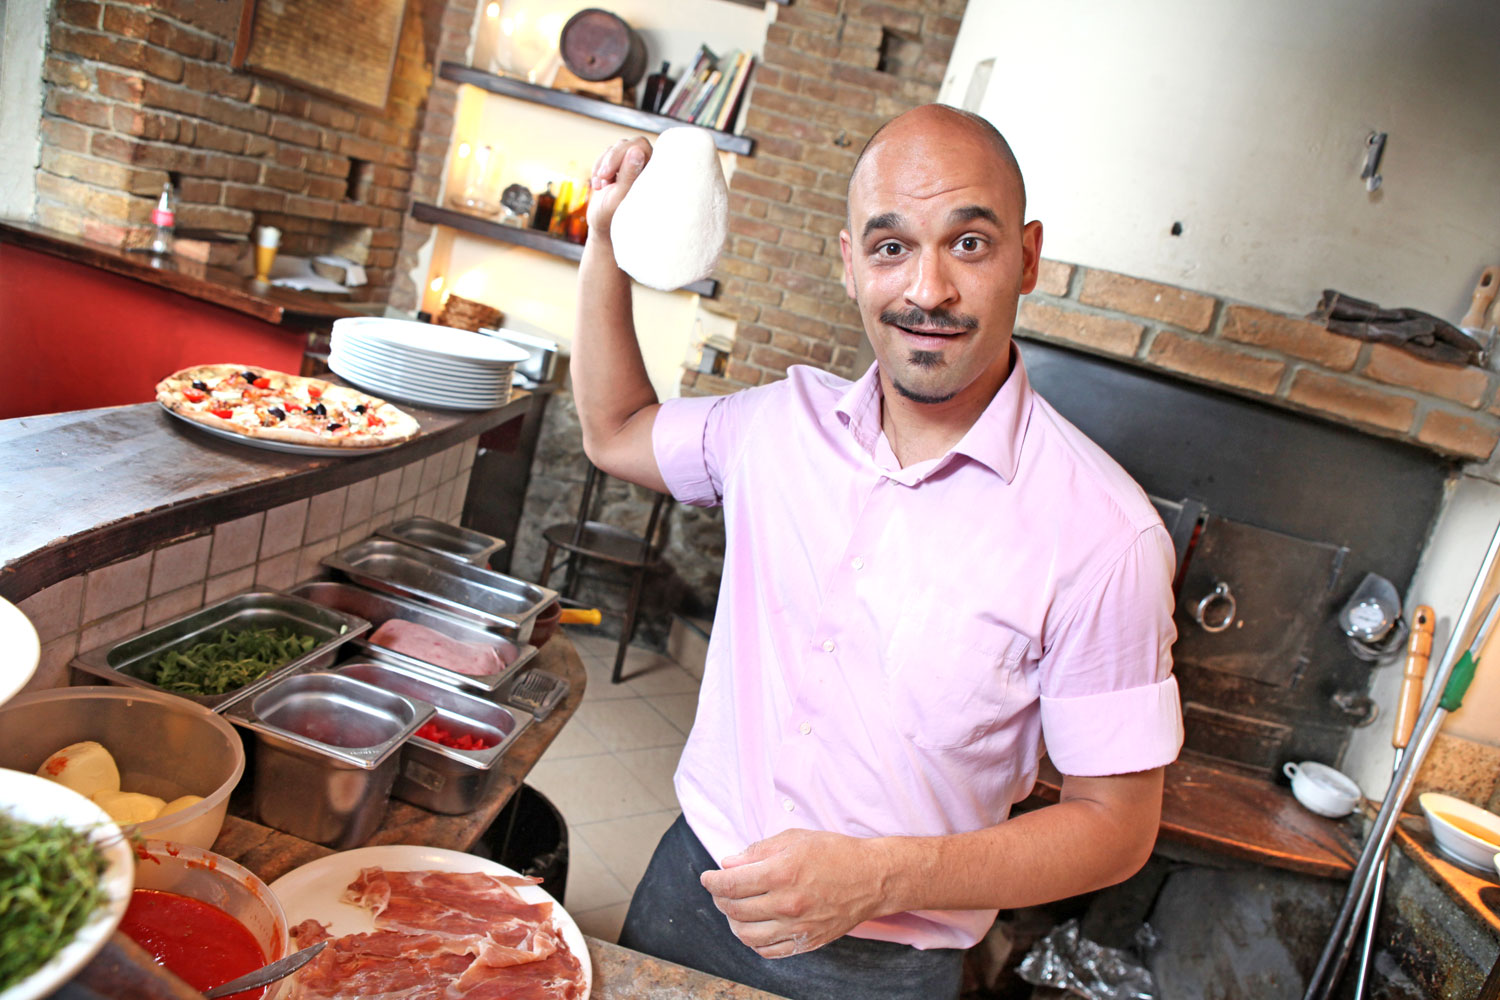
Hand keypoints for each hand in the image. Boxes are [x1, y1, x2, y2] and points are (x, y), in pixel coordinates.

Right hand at [585, 137, 652, 247]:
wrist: (604, 227)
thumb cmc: (615, 218)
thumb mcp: (619, 198)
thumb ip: (629, 175)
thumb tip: (637, 150)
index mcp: (654, 173)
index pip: (640, 146)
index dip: (622, 154)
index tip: (608, 173)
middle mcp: (646, 166)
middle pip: (627, 144)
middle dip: (610, 159)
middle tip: (602, 179)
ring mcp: (632, 164)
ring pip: (615, 149)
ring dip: (603, 166)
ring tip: (602, 187)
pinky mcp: (620, 165)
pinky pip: (606, 154)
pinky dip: (598, 168)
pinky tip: (599, 185)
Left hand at [699, 829, 888, 958]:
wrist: (872, 878)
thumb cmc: (834, 853)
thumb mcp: (794, 839)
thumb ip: (757, 851)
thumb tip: (728, 864)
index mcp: (781, 873)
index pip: (731, 884)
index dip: (712, 882)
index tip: (707, 878)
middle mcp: (787, 903)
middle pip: (734, 909)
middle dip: (720, 899)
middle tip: (720, 890)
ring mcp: (797, 927)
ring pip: (747, 935)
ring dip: (733, 922)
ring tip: (735, 910)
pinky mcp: (807, 942)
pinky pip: (769, 951)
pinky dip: (754, 941)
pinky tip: (755, 927)